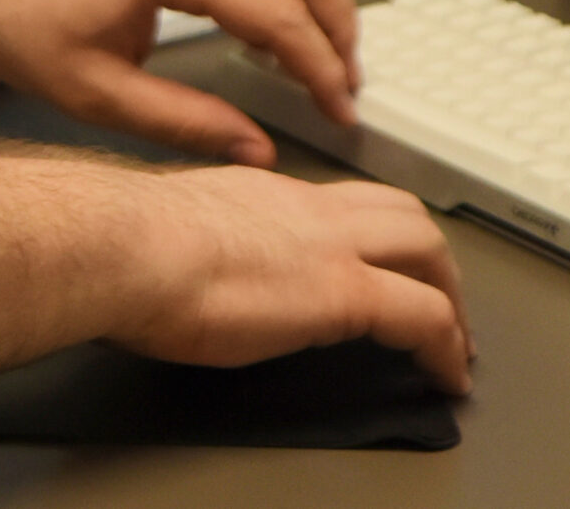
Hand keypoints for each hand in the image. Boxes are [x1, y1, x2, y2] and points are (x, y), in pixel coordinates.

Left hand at [0, 0, 358, 162]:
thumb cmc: (3, 12)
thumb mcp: (92, 90)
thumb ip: (183, 123)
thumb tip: (255, 150)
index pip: (282, 15)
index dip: (323, 71)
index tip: (339, 112)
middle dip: (339, 20)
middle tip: (340, 79)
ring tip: (310, 46)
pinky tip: (258, 6)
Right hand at [114, 165, 472, 394]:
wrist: (117, 243)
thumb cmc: (116, 241)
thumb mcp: (168, 229)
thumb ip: (198, 241)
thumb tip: (189, 266)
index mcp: (256, 193)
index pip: (333, 203)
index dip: (365, 235)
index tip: (367, 268)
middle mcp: (301, 207)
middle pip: (398, 212)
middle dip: (430, 257)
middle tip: (439, 300)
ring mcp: (328, 245)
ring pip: (427, 249)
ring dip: (450, 297)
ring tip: (452, 342)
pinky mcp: (344, 292)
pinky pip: (426, 317)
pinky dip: (446, 348)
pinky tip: (444, 376)